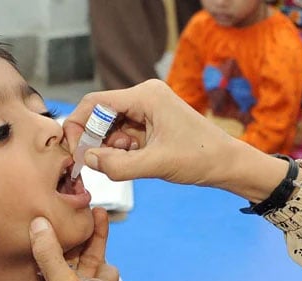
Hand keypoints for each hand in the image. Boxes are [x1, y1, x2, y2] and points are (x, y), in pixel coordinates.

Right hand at [63, 79, 244, 186]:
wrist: (227, 163)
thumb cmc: (200, 158)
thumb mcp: (156, 165)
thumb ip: (118, 165)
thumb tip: (88, 159)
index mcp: (145, 95)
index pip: (95, 103)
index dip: (78, 125)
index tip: (74, 151)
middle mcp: (144, 95)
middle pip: (100, 113)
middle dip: (95, 139)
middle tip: (97, 163)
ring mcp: (148, 108)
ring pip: (111, 125)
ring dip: (110, 146)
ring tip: (128, 161)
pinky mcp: (151, 121)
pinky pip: (124, 132)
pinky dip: (122, 148)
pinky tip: (136, 159)